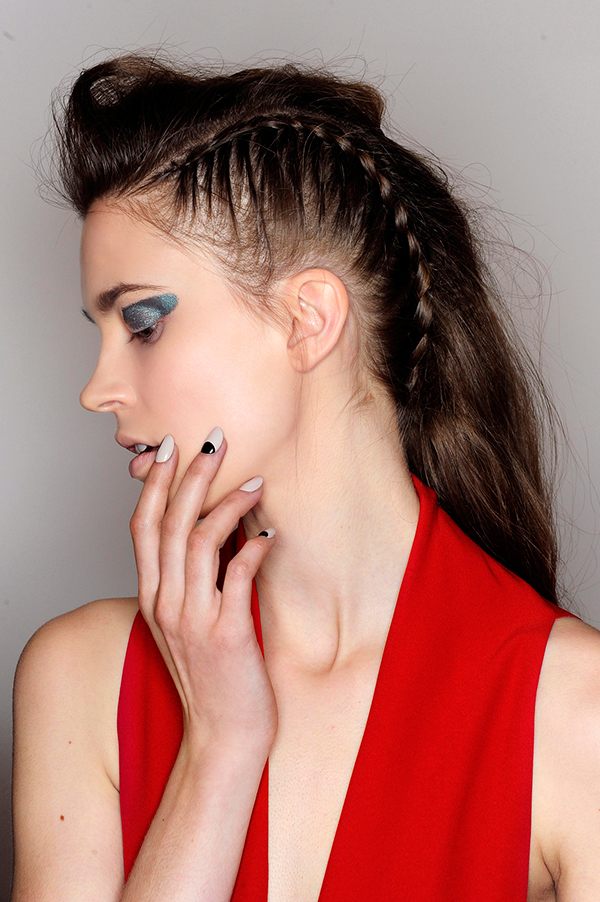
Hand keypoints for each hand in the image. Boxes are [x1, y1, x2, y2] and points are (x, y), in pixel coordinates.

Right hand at [129, 430, 276, 755]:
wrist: (223, 737)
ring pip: (198, 541)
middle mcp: (165, 604)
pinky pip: (236, 575)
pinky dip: (253, 548)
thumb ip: (193, 580)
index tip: (171, 449)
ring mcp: (192, 619)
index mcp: (152, 598)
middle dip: (191, 476)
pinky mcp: (225, 634)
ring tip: (254, 480)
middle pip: (169, 523)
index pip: (142, 527)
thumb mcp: (189, 624)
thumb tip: (214, 532)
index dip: (156, 485)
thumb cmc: (213, 678)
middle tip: (213, 440)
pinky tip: (270, 533)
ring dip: (227, 503)